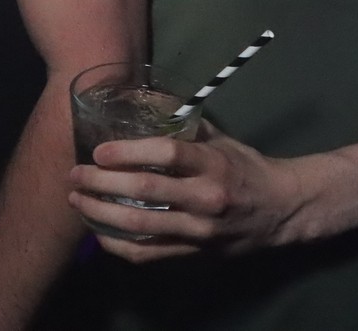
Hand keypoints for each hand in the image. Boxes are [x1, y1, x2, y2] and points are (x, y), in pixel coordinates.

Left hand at [66, 122, 306, 261]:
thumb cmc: (245, 167)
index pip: (167, 155)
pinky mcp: (196, 253)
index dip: (129, 152)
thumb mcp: (220, 139)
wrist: (283, 211)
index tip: (99, 151)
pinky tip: (98, 232)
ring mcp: (200, 230)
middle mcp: (206, 198)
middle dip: (102, 183)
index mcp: (212, 164)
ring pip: (142, 226)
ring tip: (76, 199)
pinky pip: (149, 254)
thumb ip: (182, 127)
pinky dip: (118, 245)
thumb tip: (143, 103)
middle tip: (75, 174)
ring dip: (101, 214)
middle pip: (146, 192)